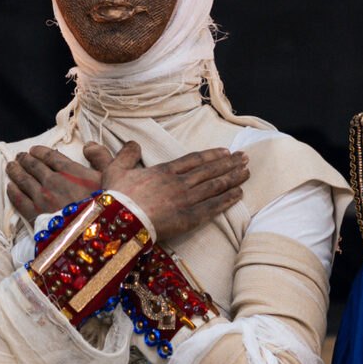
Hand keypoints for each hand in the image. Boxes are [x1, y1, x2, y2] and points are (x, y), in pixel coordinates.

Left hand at [5, 143, 106, 220]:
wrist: (96, 235)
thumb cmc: (109, 207)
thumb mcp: (112, 178)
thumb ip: (102, 158)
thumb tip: (90, 145)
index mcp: (72, 171)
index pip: (51, 156)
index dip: (41, 151)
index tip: (34, 150)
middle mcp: (54, 181)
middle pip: (35, 166)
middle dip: (26, 160)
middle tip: (20, 156)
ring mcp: (43, 198)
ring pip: (24, 180)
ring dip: (16, 172)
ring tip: (11, 167)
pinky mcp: (36, 215)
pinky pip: (20, 200)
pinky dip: (13, 191)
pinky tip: (10, 187)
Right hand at [107, 143, 249, 239]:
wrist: (120, 220)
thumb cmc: (115, 197)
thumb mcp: (115, 170)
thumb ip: (126, 155)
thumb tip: (133, 143)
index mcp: (164, 170)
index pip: (194, 159)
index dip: (212, 155)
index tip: (226, 151)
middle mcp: (179, 182)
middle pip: (210, 171)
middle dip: (229, 163)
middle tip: (245, 158)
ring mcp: (186, 200)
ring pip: (215, 186)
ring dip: (233, 178)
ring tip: (247, 172)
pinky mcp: (189, 218)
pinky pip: (213, 207)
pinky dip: (227, 199)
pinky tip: (239, 194)